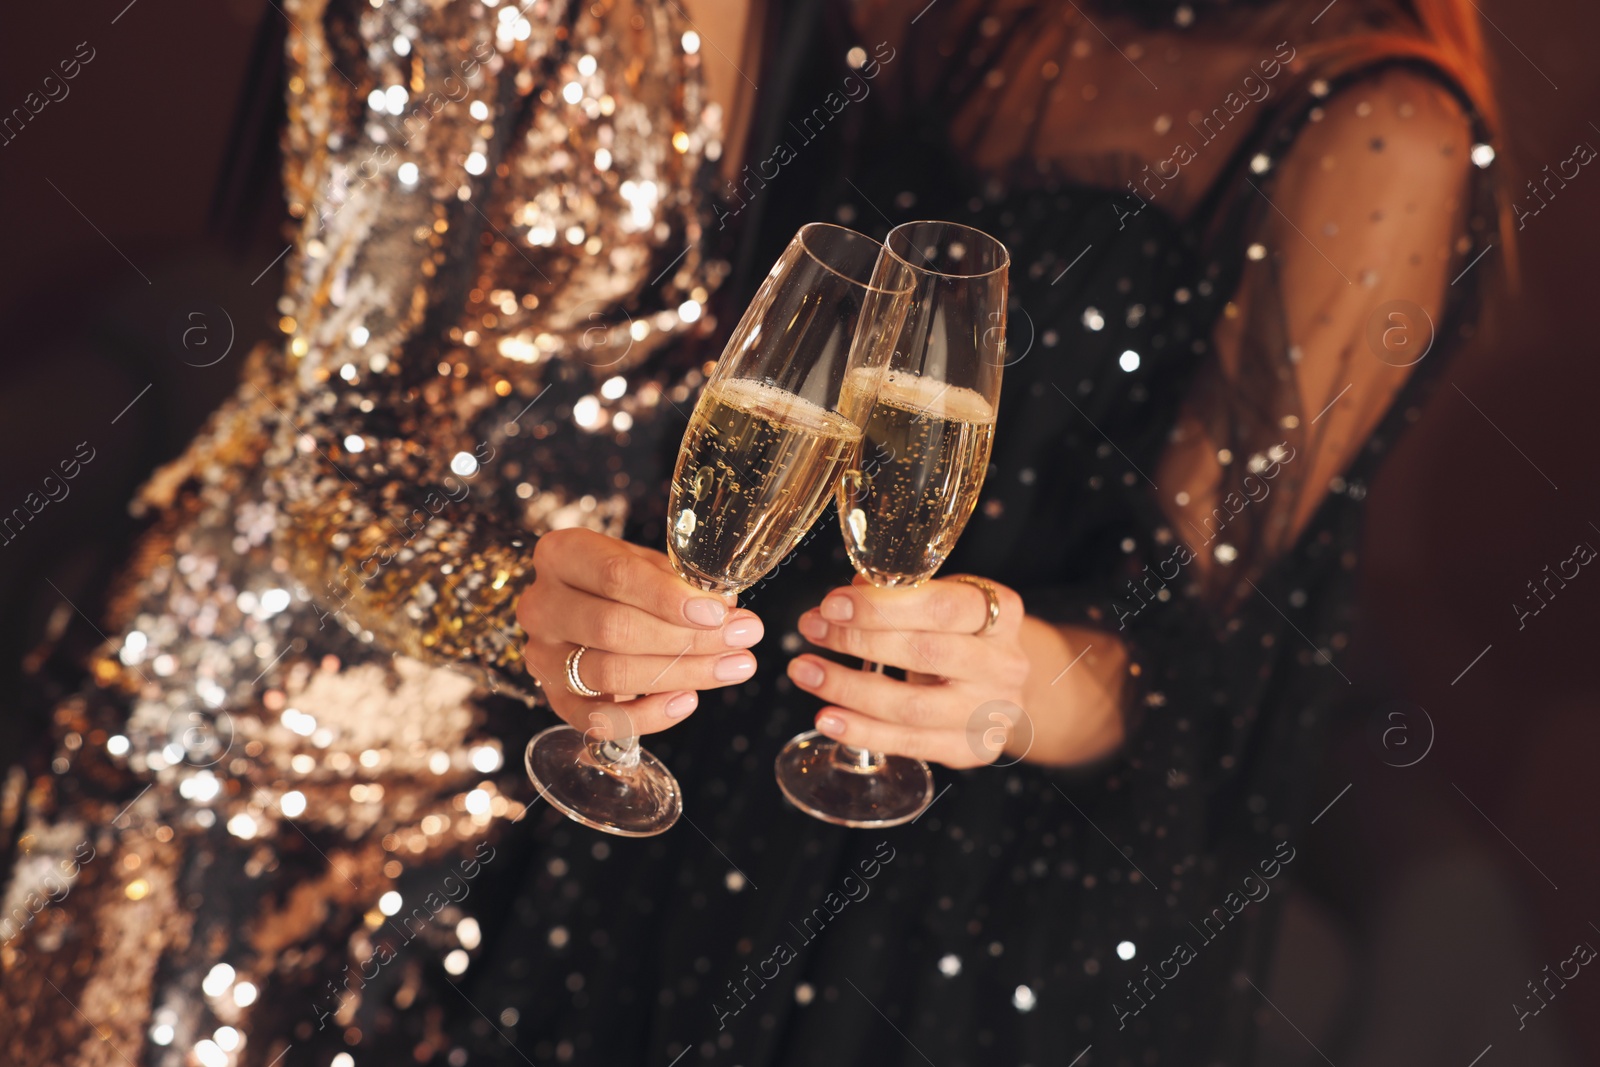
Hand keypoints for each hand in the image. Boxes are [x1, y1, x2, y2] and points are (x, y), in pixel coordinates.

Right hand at [517, 528, 763, 739]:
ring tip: (732, 667)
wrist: (578, 607)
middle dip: (685, 638)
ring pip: (609, 673)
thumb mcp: (647, 564)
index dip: (669, 597)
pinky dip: (647, 716)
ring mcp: (542, 656)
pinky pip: (598, 720)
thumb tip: (727, 608)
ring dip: (679, 674)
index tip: (718, 613)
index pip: (615, 575)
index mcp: (562, 554)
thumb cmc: (621, 581)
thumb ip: (681, 582)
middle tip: (741, 639)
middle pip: (613, 628)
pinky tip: (688, 700)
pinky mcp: (553, 699)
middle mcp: (541, 604)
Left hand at [787, 575, 1031, 767]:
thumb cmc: (963, 634)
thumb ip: (902, 594)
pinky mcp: (973, 750)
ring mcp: (991, 712)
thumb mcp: (944, 601)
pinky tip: (828, 719)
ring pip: (912, 707)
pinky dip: (863, 733)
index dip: (883, 606)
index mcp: (1003, 613)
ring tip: (805, 673)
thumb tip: (850, 593)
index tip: (833, 603)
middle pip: (926, 654)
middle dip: (859, 640)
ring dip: (849, 689)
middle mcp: (1004, 665)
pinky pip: (910, 744)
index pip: (942, 607)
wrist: (1002, 686)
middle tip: (812, 629)